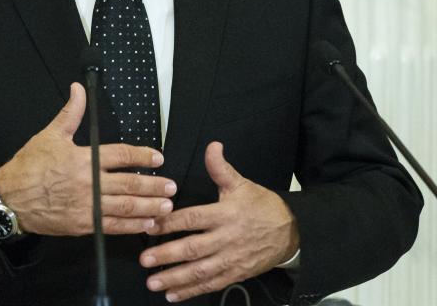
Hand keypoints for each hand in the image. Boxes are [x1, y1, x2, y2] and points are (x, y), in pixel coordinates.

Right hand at [0, 82, 176, 235]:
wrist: (8, 200)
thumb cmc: (28, 167)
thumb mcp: (50, 135)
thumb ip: (71, 113)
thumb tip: (78, 90)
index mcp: (84, 159)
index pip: (122, 155)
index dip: (143, 156)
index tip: (158, 158)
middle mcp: (89, 183)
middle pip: (130, 184)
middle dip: (154, 186)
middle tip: (171, 186)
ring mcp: (87, 206)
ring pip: (125, 207)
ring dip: (149, 207)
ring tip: (166, 207)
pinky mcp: (82, 224)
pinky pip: (112, 226)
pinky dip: (131, 226)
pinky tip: (145, 224)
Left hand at [139, 142, 298, 301]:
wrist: (291, 231)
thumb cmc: (262, 206)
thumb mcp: (241, 184)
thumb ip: (221, 168)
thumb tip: (212, 146)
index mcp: (225, 213)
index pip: (193, 218)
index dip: (171, 222)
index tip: (151, 225)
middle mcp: (226, 238)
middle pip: (193, 248)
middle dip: (167, 255)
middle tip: (144, 259)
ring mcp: (231, 258)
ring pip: (200, 271)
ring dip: (175, 278)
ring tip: (153, 282)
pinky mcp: (236, 273)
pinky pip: (211, 284)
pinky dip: (192, 291)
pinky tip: (173, 295)